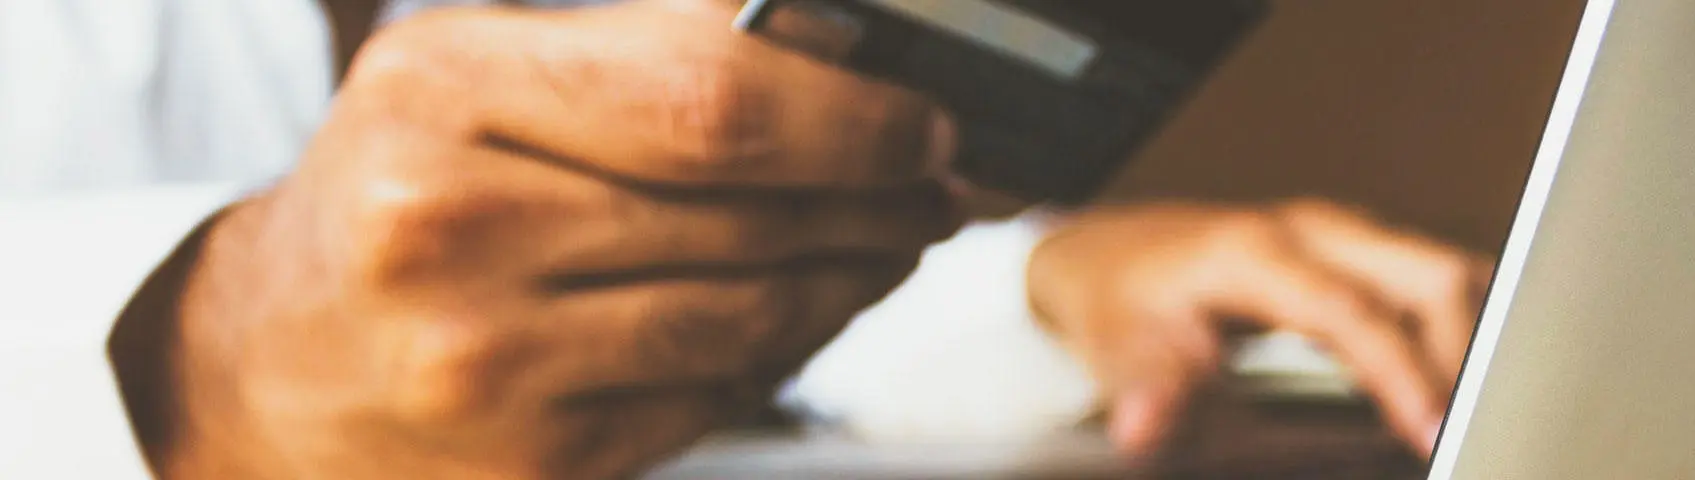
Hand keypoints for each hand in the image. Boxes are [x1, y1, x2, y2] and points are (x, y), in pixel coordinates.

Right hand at [147, 1, 957, 477]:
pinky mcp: (530, 460)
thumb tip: (834, 44)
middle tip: (930, 189)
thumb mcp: (483, 77)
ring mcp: (486, 360)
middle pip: (745, 211)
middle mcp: (447, 226)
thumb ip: (648, 53)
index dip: (850, 116)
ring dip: (850, 278)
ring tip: (884, 247)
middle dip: (876, 198)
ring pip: (748, 314)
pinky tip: (797, 316)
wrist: (276, 360)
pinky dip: (779, 352)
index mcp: (444, 94)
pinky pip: (711, 395)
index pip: (709, 100)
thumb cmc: (400, 197)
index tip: (920, 123)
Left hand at [1026, 199, 1493, 459]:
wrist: (1110, 253)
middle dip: (1468, 350)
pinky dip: (1463, 324)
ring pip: (1443, 269)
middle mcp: (1311, 231)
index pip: (1353, 311)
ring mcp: (1341, 234)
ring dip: (1476, 335)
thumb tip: (1144, 428)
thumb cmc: (1121, 298)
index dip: (1400, 371)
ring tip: (1489, 408)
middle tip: (1480, 426)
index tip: (1431, 428)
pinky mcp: (1357, 250)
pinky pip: (1433, 279)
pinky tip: (1469, 375)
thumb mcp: (1118, 347)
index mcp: (1257, 252)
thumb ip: (1146, 389)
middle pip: (1428, 274)